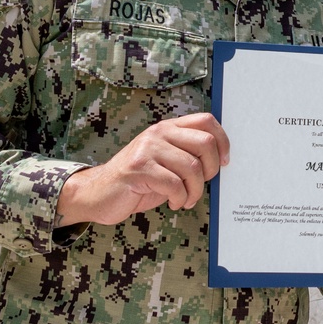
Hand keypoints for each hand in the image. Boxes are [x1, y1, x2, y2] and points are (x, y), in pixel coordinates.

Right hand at [56, 113, 228, 226]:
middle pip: (205, 143)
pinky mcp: (139, 168)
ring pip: (192, 168)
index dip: (223, 141)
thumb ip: (187, 154)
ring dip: (195, 191)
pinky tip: (174, 202)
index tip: (224, 162)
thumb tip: (220, 161)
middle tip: (201, 185)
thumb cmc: (138, 180)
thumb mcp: (165, 161)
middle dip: (211, 170)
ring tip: (186, 199)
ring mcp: (148, 149)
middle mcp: (159, 133)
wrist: (99, 192)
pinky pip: (175, 185)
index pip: (206, 121)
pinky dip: (181, 198)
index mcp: (168, 128)